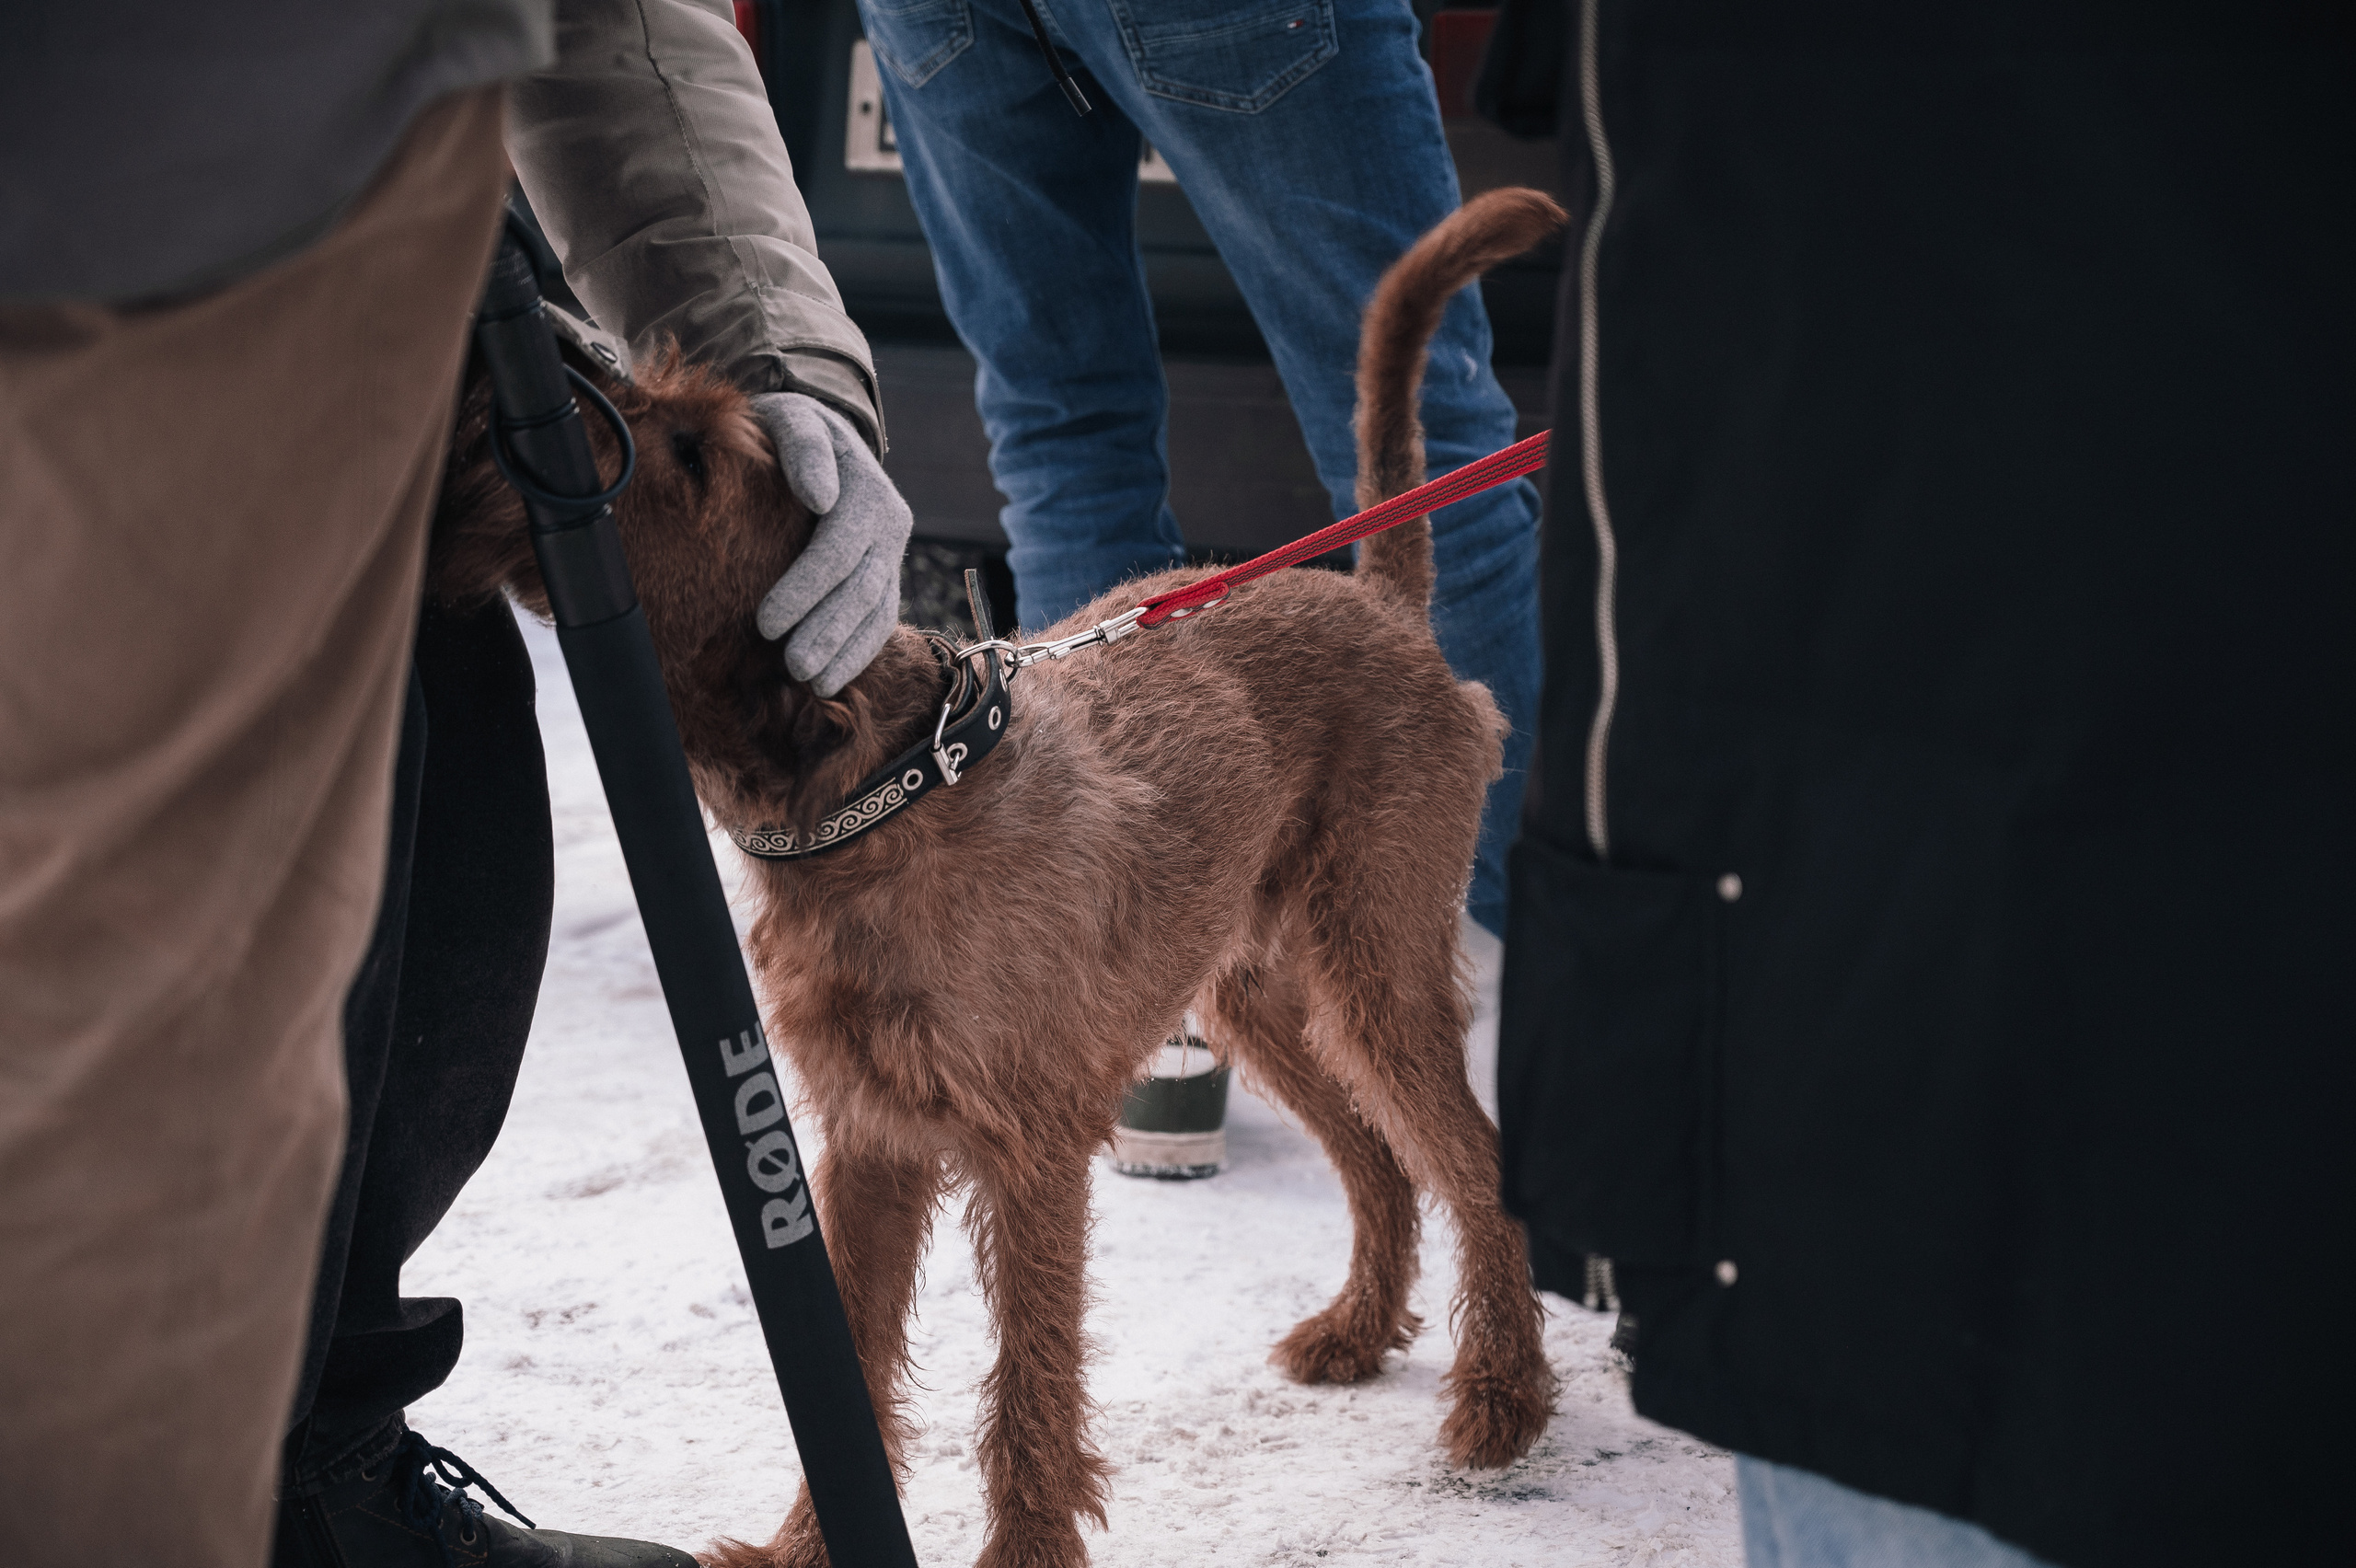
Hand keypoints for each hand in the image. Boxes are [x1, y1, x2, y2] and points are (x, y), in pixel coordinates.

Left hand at [748, 393, 913, 695]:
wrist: (822, 437)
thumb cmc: (790, 430)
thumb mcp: (792, 419)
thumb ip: (804, 449)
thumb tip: (821, 497)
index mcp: (868, 490)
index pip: (837, 549)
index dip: (805, 589)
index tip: (765, 622)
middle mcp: (890, 524)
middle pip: (861, 588)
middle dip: (828, 631)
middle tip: (793, 667)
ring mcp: (892, 553)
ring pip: (877, 610)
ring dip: (846, 651)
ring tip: (813, 683)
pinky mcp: (885, 576)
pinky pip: (881, 620)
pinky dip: (859, 653)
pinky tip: (832, 681)